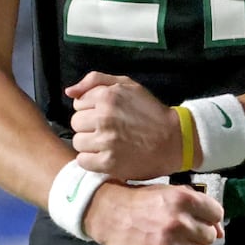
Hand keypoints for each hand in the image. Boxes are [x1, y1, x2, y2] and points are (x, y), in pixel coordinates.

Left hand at [66, 72, 182, 179]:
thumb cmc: (149, 111)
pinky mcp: (109, 163)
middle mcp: (104, 117)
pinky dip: (92, 160)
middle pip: (76, 123)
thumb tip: (69, 92)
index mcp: (107, 96)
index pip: (78, 104)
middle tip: (107, 130)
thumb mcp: (127, 85)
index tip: (106, 115)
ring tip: (107, 143)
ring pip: (78, 142)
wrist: (174, 140)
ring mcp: (106, 141)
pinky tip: (105, 156)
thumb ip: (95, 81)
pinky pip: (83, 161)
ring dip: (90, 144)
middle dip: (89, 126)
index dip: (91, 110)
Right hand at [84, 181, 223, 244]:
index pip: (216, 214)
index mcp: (182, 199)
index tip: (199, 220)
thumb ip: (197, 207)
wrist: (109, 214)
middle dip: (199, 236)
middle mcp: (178, 221)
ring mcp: (168, 244)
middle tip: (183, 233)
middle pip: (209, 237)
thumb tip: (220, 232)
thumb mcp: (169, 193)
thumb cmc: (141, 201)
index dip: (209, 218)